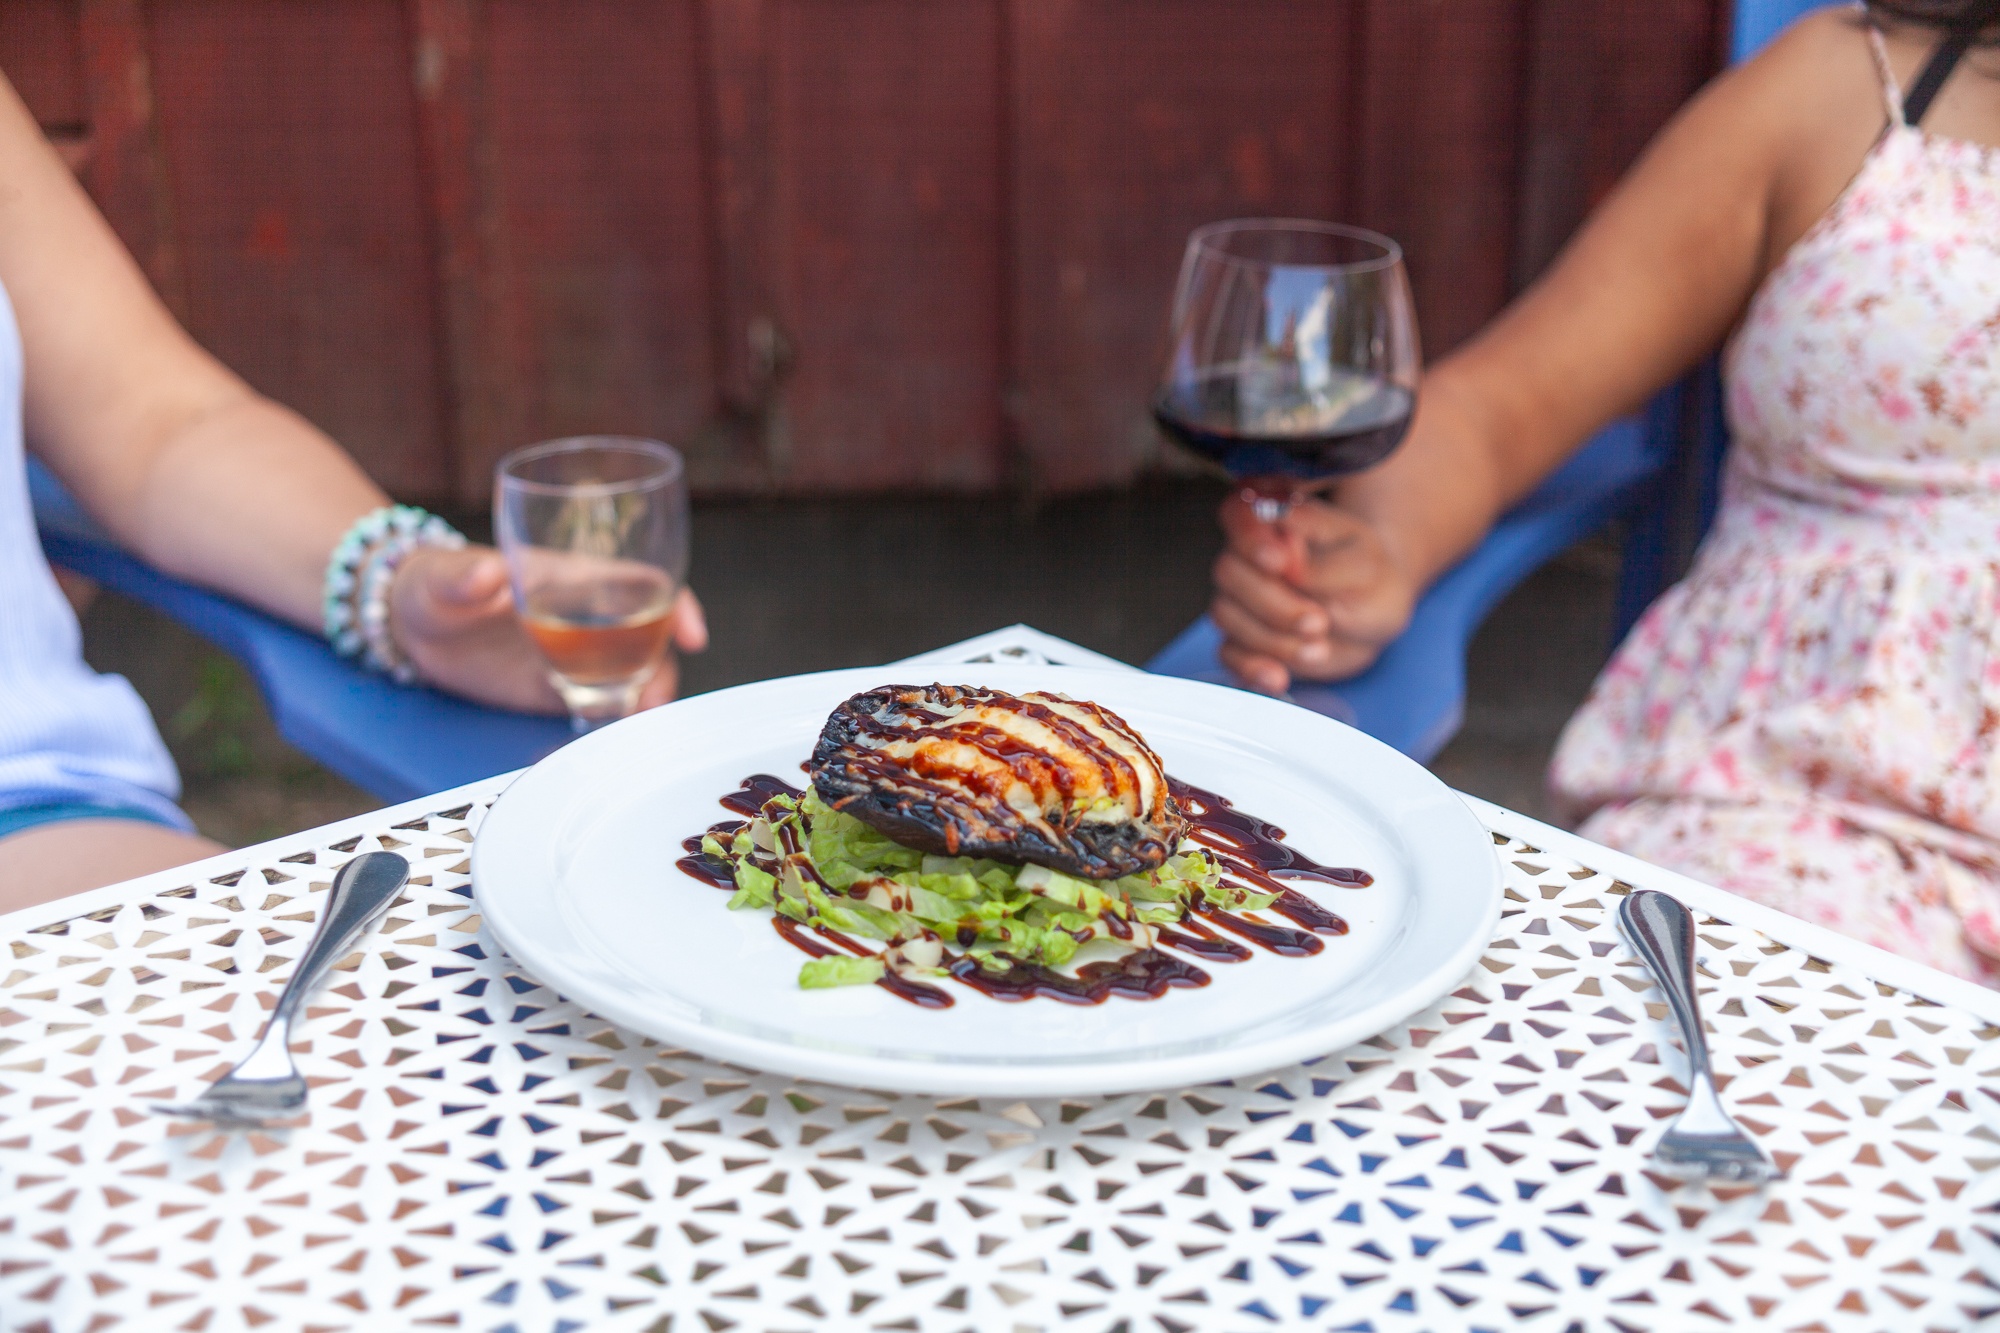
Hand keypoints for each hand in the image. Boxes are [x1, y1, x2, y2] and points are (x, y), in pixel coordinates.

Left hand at [388, 546, 707, 713]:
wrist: (408, 626)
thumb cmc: (433, 584)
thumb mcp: (444, 577)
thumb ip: (466, 575)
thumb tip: (487, 574)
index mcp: (574, 577)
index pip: (644, 582)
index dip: (677, 605)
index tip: (691, 636)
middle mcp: (586, 615)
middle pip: (650, 636)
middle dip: (663, 668)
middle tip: (652, 702)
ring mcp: (575, 654)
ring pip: (632, 674)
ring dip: (643, 698)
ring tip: (634, 723)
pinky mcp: (555, 690)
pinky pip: (599, 705)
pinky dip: (613, 722)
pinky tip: (611, 741)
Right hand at [1210, 491, 1417, 694]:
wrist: (1374, 612)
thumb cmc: (1368, 577)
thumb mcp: (1364, 565)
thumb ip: (1326, 564)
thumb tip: (1291, 566)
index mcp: (1277, 522)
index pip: (1238, 514)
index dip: (1249, 538)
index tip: (1280, 561)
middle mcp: (1250, 557)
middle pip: (1229, 571)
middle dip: (1272, 603)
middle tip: (1318, 621)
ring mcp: (1243, 598)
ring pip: (1227, 614)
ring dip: (1271, 638)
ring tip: (1319, 647)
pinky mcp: (1244, 637)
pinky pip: (1229, 652)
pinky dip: (1251, 668)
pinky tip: (1279, 677)